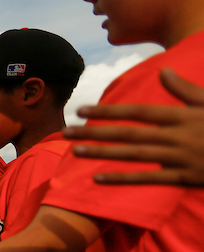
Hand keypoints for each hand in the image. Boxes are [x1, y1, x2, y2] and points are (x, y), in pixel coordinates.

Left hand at [66, 68, 203, 184]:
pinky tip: (99, 178)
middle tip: (64, 132)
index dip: (108, 110)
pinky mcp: (184, 177)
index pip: (137, 111)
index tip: (82, 110)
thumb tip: (165, 71)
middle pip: (127, 133)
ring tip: (74, 151)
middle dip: (94, 132)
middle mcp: (176, 135)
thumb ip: (186, 90)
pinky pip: (148, 179)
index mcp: (181, 115)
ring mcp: (179, 157)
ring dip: (102, 153)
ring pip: (133, 155)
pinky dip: (123, 179)